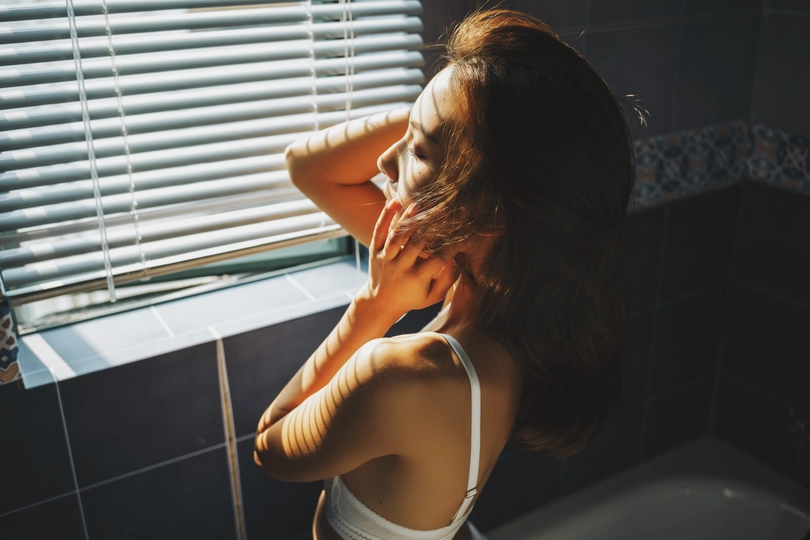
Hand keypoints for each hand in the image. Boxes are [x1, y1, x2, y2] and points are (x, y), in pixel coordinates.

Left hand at [360, 198, 460, 319]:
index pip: (438, 259)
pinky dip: (384, 216)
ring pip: (397, 236)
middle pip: (417, 243)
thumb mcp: (434, 296)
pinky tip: (394, 201)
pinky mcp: (374, 251)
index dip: (452, 246)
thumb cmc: (413, 297)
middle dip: (432, 226)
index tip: (462, 234)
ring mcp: (385, 258)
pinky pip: (378, 232)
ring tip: (419, 205)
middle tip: (445, 211)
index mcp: (416, 279)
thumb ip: (448, 279)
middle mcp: (400, 268)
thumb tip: (458, 260)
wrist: (381, 302)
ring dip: (408, 219)